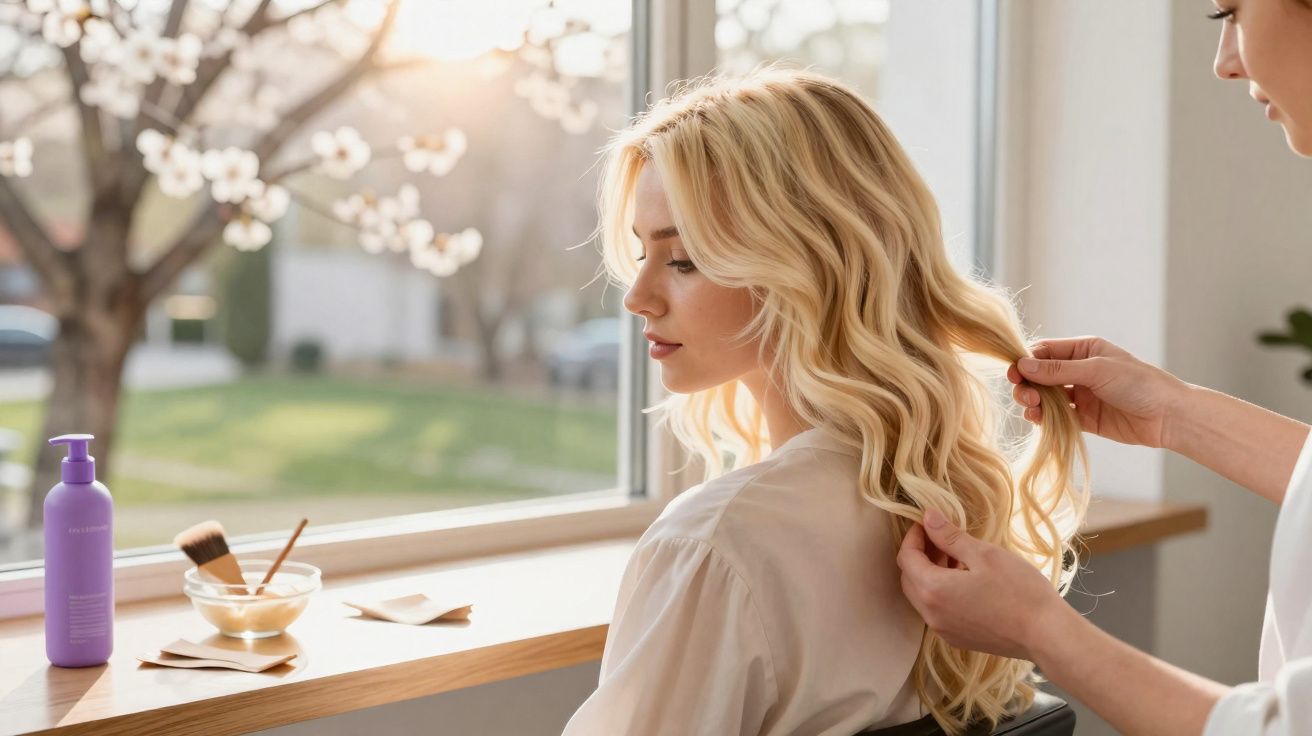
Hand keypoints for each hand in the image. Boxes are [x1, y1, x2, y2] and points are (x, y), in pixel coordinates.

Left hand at [896, 509, 1074, 661]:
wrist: (1047, 635)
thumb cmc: (1019, 590)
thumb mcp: (984, 554)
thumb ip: (950, 536)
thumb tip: (927, 517)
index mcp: (933, 590)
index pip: (906, 558)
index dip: (913, 537)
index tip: (927, 523)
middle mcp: (931, 615)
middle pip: (909, 579)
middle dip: (919, 555)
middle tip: (940, 537)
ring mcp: (944, 630)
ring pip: (923, 596)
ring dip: (931, 573)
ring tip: (956, 555)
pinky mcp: (958, 639)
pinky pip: (938, 610)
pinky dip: (942, 591)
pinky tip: (965, 579)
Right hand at [1008, 336, 1185, 448]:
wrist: (1169, 416)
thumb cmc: (1139, 383)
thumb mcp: (1097, 370)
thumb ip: (1058, 370)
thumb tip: (1023, 365)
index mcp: (1084, 351)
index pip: (1045, 352)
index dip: (1026, 361)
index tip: (1014, 374)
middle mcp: (1079, 371)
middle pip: (1041, 375)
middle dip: (1028, 384)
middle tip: (1024, 396)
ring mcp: (1081, 395)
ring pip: (1046, 396)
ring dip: (1034, 402)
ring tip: (1031, 408)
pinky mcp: (1084, 419)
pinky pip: (1057, 417)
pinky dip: (1044, 418)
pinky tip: (1038, 420)